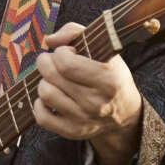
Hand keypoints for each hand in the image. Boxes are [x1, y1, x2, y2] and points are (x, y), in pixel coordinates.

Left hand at [32, 22, 142, 164]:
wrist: (124, 115)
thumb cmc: (111, 75)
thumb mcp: (105, 50)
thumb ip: (76, 32)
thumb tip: (50, 40)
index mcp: (108, 80)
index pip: (66, 63)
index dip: (60, 52)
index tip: (68, 52)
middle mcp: (96, 102)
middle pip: (51, 75)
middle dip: (47, 62)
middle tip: (55, 62)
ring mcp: (83, 119)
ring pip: (45, 93)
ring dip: (44, 82)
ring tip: (55, 80)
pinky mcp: (72, 132)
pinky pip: (41, 116)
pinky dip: (40, 104)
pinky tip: (52, 97)